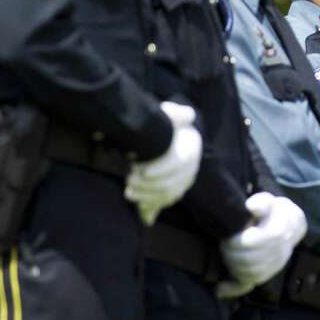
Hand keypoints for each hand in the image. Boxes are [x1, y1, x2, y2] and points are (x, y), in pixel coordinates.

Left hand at [124, 101, 202, 224]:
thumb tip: (181, 113)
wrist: (175, 140)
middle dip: (148, 185)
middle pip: (171, 184)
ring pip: (167, 196)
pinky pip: (164, 203)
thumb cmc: (171, 127)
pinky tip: (137, 206)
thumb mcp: (174, 116)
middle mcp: (191, 170)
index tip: (141, 170)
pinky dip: (152, 206)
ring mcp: (183, 184)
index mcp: (191, 151)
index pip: (179, 164)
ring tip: (128, 191)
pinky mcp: (174, 193)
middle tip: (129, 179)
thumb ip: (177, 113)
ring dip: (147, 197)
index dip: (160, 169)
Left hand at [216, 193, 307, 296]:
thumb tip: (250, 206)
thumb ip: (261, 202)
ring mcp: (272, 267)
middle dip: (230, 253)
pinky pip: (248, 285)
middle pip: (247, 261)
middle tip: (223, 244)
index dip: (234, 242)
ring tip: (226, 254)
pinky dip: (232, 288)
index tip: (228, 235)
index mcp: (276, 234)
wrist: (290, 227)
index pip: (250, 244)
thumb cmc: (274, 212)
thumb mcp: (270, 201)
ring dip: (231, 265)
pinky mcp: (265, 275)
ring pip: (247, 274)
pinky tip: (219, 289)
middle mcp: (277, 254)